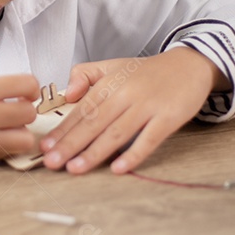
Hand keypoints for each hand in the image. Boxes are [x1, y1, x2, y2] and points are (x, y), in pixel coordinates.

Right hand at [0, 75, 40, 168]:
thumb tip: (11, 95)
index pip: (27, 85)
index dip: (30, 89)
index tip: (26, 93)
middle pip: (30, 113)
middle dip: (24, 112)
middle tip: (13, 112)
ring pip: (25, 139)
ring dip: (19, 133)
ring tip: (6, 130)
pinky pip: (6, 154)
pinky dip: (3, 148)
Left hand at [39, 47, 226, 174]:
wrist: (189, 65)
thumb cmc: (146, 72)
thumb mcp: (111, 66)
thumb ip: (84, 75)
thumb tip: (68, 94)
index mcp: (109, 83)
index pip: (80, 110)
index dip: (62, 130)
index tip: (46, 146)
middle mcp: (125, 94)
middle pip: (93, 123)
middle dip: (70, 144)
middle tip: (52, 162)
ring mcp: (147, 106)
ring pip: (116, 133)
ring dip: (94, 153)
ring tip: (75, 168)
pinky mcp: (168, 117)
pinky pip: (149, 139)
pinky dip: (134, 154)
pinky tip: (118, 169)